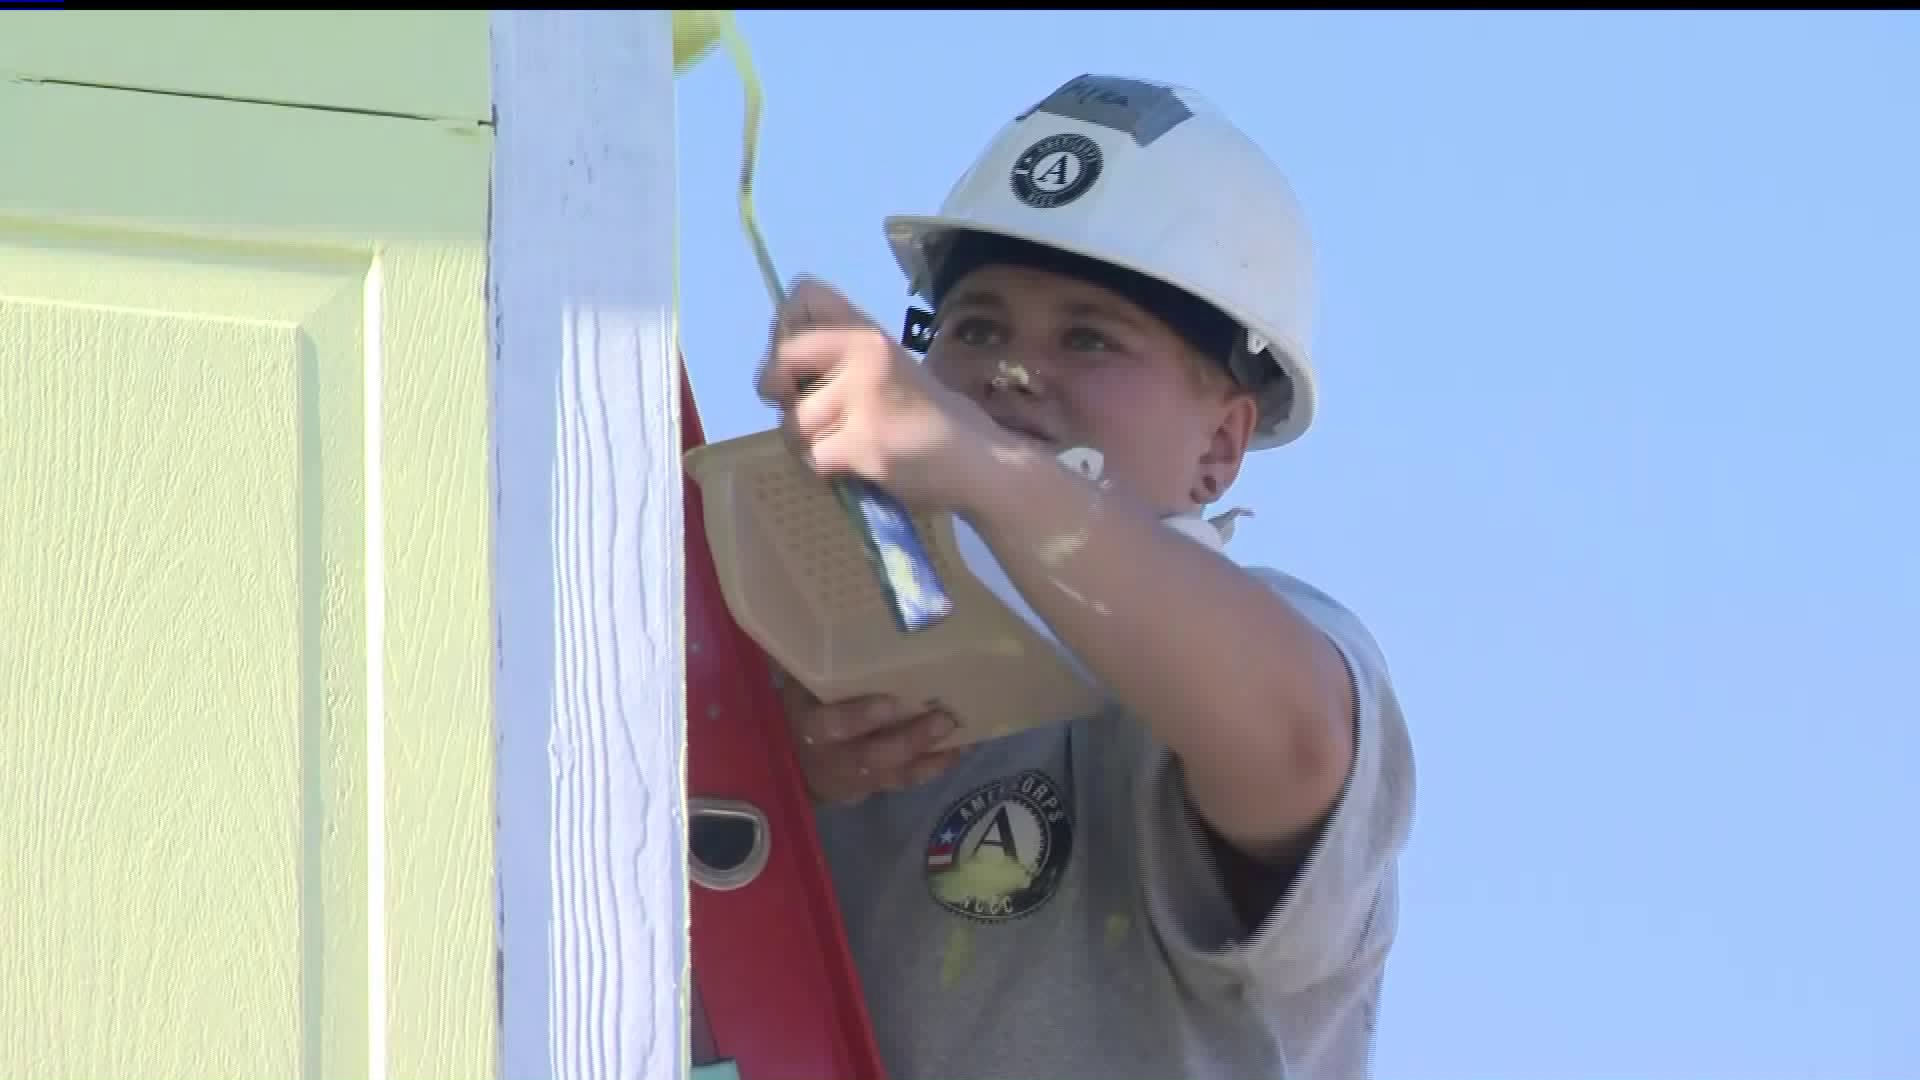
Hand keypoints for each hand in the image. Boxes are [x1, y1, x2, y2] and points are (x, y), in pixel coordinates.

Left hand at [756, 277, 1000, 511]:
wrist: (973, 457)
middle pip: (782, 360)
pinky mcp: (863, 442)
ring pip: (793, 420)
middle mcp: (864, 353)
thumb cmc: (924, 414)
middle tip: (799, 407)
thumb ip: (839, 354)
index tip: (796, 360)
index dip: (783, 328)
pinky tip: (851, 467)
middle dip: (777, 391)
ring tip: (839, 444)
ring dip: (806, 441)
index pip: (804, 294)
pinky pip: (813, 457)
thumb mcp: (888, 365)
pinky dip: (825, 469)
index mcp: (868, 332)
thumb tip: (776, 362)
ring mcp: (863, 398)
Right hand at [774, 671, 965, 805]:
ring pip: (893, 771)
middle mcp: (834, 757)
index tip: (891, 700)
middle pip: (872, 755)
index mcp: (813, 726)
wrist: (795, 762)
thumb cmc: (806, 707)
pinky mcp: (875, 785)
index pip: (834, 725)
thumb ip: (811, 660)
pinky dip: (933, 766)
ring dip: (928, 753)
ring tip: (956, 731)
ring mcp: (856, 777)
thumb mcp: (800, 686)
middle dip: (910, 739)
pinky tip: (958, 749)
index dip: (861, 717)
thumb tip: (823, 618)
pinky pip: (905, 780)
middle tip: (943, 718)